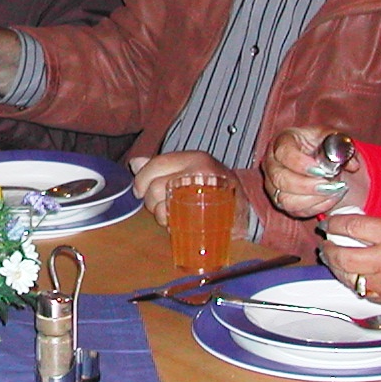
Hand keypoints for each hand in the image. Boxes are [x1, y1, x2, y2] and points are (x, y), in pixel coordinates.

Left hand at [130, 151, 245, 228]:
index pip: (157, 163)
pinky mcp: (203, 215)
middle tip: (160, 205)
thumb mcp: (191, 170)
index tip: (139, 191)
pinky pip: (173, 220)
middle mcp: (199, 172)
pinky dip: (169, 223)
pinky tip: (177, 222)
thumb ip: (163, 166)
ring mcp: (203, 194)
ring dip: (159, 214)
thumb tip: (134, 163)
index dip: (141, 179)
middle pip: (156, 186)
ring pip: (162, 205)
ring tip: (171, 214)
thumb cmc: (215, 188)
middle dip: (151, 201)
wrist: (245, 210)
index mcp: (195, 158)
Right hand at [263, 127, 367, 217]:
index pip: (284, 153)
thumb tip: (352, 165)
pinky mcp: (280, 201)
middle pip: (281, 180)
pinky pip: (294, 211)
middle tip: (331, 185)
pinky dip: (314, 208)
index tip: (323, 171)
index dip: (302, 164)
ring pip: (284, 200)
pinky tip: (330, 198)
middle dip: (308, 186)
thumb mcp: (333, 137)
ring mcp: (273, 184)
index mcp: (282, 141)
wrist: (317, 156)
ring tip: (333, 192)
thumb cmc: (321, 144)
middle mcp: (272, 163)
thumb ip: (343, 147)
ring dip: (312, 200)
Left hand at [318, 214, 380, 315]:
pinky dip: (354, 282)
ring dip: (336, 268)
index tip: (330, 223)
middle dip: (329, 248)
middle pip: (342, 256)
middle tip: (326, 242)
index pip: (352, 227)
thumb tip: (367, 229)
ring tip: (334, 259)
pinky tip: (353, 275)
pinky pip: (363, 291)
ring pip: (348, 277)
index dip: (335, 223)